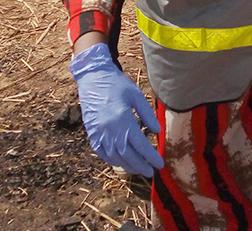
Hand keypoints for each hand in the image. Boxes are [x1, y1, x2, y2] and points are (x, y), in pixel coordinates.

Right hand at [69, 43, 163, 177]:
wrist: (92, 78)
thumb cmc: (116, 84)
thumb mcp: (136, 95)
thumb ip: (147, 114)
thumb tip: (157, 131)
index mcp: (123, 120)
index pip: (140, 145)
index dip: (151, 157)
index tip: (160, 164)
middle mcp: (110, 130)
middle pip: (128, 155)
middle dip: (140, 166)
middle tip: (150, 172)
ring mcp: (99, 134)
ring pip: (114, 157)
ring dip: (127, 165)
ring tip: (138, 169)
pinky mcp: (91, 134)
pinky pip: (102, 153)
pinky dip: (112, 160)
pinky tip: (120, 161)